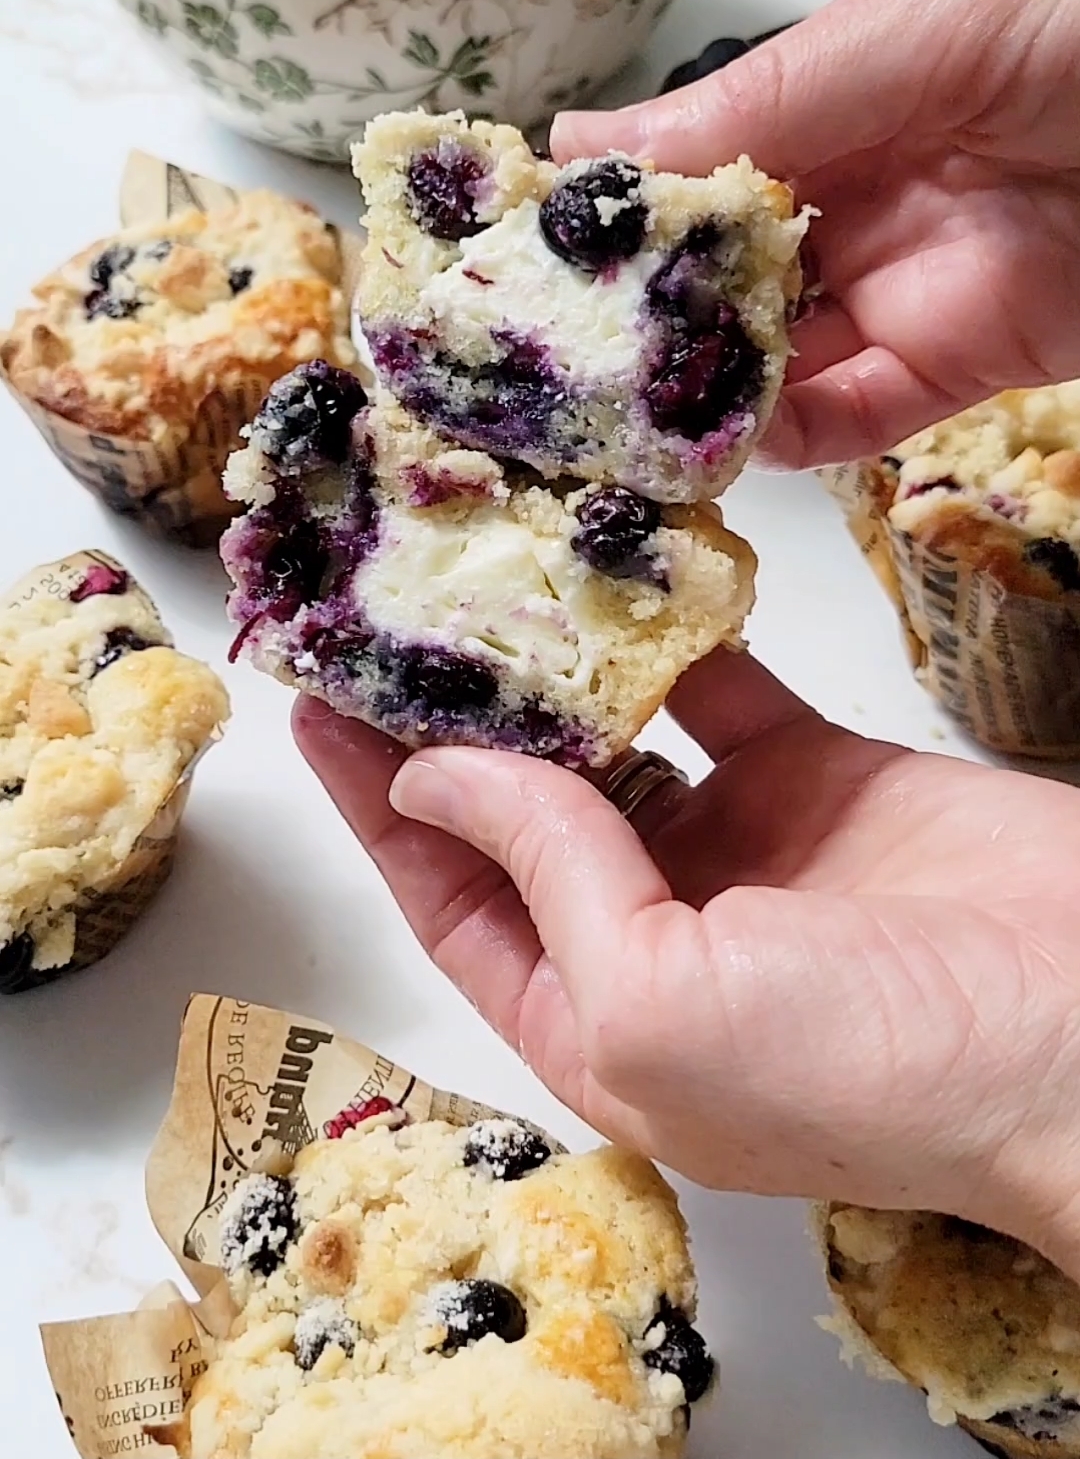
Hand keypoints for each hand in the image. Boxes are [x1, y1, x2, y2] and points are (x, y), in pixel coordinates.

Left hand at [295, 654, 1079, 1279]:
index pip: (454, 902)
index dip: (378, 808)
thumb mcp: (657, 1004)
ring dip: (552, 672)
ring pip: (616, 743)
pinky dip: (678, 636)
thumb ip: (546, 877)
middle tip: (385, 616)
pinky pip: (723, 692)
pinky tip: (622, 572)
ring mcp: (743, 852)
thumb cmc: (874, 1072)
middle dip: (452, 726)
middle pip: (523, 816)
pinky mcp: (821, 777)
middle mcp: (658, 937)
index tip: (316, 707)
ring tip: (479, 576)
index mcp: (600, 1024)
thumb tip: (436, 772)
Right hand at [551, 0, 1079, 467]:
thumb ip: (761, 101)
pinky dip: (785, 437)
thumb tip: (583, 140)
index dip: (606, 212)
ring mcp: (904, 286)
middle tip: (536, 364)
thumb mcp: (914, 28)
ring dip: (692, 390)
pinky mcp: (962, 364)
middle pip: (714, 275)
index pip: (688, 168)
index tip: (515, 255)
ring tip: (604, 418)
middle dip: (631, 318)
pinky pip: (854, 418)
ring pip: (769, 358)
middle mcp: (854, 196)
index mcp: (831, 95)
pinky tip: (720, 442)